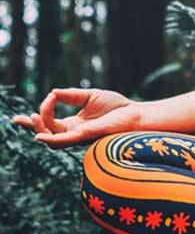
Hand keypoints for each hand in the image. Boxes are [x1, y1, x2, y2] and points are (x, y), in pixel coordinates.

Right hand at [11, 87, 140, 148]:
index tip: (20, 116)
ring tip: (34, 116)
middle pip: (46, 133)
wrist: (135, 114)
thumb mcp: (90, 96)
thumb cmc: (117, 107)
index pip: (49, 125)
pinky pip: (64, 141)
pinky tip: (39, 135)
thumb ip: (71, 95)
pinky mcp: (85, 136)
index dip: (33, 122)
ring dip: (40, 128)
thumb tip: (53, 92)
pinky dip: (51, 138)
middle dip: (33, 125)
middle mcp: (74, 133)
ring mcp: (78, 137)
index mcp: (74, 124)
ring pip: (51, 139)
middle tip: (25, 116)